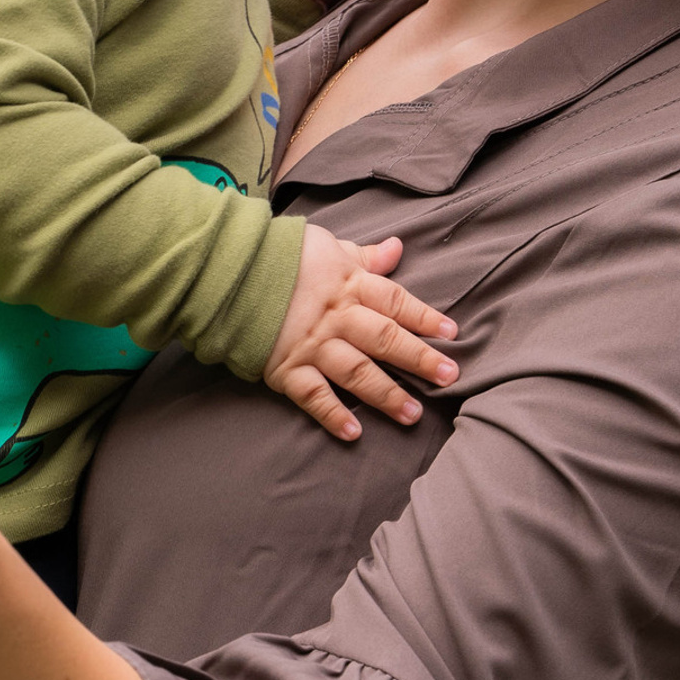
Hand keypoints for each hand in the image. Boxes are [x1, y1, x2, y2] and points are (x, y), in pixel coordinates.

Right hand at [264, 225, 458, 439]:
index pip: (395, 301)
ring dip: (386, 394)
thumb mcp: (327, 246)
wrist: (227, 272)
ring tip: (412, 413)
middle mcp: (336, 317)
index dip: (425, 317)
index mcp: (348, 284)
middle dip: (419, 359)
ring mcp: (312, 345)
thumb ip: (364, 256)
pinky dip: (333, 415)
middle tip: (449, 376)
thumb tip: (397, 248)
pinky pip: (314, 395)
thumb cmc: (281, 256)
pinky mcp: (286, 368)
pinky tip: (354, 433)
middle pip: (385, 339)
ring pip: (357, 372)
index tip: (452, 333)